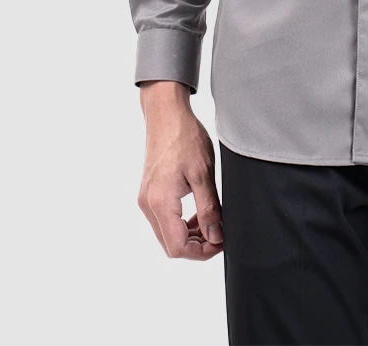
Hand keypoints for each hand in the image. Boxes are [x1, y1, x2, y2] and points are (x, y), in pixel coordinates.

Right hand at [137, 81, 223, 259]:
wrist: (166, 114)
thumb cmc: (185, 137)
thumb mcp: (203, 174)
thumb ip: (209, 209)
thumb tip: (215, 237)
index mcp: (160, 202)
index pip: (177, 247)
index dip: (201, 252)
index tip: (221, 242)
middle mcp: (148, 205)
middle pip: (171, 245)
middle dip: (197, 246)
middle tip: (219, 233)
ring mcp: (146, 199)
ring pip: (167, 234)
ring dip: (190, 235)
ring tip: (211, 221)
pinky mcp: (149, 192)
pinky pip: (164, 220)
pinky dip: (181, 223)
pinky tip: (198, 211)